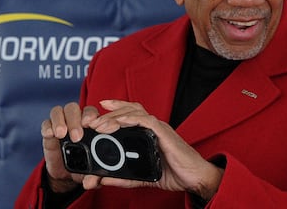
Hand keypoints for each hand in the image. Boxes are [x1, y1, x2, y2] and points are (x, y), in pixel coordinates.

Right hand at [41, 102, 100, 192]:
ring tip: (62, 134)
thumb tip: (91, 183)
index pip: (92, 112)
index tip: (92, 125)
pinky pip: (46, 123)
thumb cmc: (83, 167)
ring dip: (61, 120)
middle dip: (76, 120)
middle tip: (77, 136)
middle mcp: (76, 121)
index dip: (92, 115)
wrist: (65, 173)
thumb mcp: (90, 172)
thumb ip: (93, 177)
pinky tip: (50, 135)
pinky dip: (47, 126)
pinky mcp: (48, 132)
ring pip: (60, 111)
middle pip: (75, 108)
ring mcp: (62, 124)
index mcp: (91, 125)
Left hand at [81, 100, 223, 199]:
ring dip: (115, 116)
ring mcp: (159, 128)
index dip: (116, 107)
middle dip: (109, 113)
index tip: (100, 106)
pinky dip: (131, 119)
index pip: (131, 113)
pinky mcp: (164, 132)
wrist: (195, 177)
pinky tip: (119, 122)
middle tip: (91, 121)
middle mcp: (154, 127)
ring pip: (135, 112)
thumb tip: (102, 180)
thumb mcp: (143, 176)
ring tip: (99, 125)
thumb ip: (124, 178)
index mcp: (149, 133)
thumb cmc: (174, 173)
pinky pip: (146, 120)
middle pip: (130, 110)